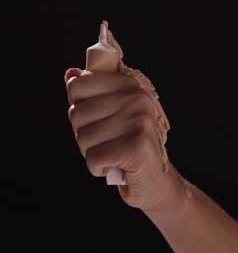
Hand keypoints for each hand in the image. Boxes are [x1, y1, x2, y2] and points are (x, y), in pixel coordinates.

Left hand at [64, 68, 182, 210]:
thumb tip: (69, 73)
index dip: (78, 107)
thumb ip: (89, 92)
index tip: (96, 119)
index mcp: (128, 84)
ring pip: (83, 137)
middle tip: (104, 142)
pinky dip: (97, 168)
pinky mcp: (137, 147)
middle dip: (83, 134)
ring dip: (90, 152)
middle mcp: (136, 98)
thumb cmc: (125, 143)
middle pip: (77, 113)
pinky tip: (113, 166)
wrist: (152, 179)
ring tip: (110, 154)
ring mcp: (139, 121)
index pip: (77, 85)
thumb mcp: (108, 113)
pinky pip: (94, 158)